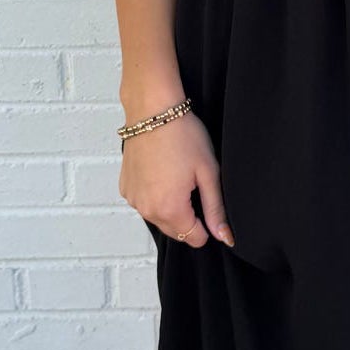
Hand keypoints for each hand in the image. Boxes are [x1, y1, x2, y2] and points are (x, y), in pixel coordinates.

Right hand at [118, 106, 233, 249]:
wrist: (153, 110)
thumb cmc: (183, 136)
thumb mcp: (208, 172)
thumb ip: (215, 209)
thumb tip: (224, 236)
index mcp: (170, 210)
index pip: (194, 238)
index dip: (207, 225)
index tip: (208, 200)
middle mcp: (147, 210)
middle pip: (176, 231)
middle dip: (189, 216)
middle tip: (194, 183)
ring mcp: (133, 199)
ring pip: (159, 217)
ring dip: (171, 206)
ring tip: (178, 175)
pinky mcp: (125, 187)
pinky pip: (145, 203)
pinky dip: (155, 195)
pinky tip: (162, 172)